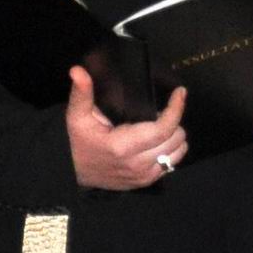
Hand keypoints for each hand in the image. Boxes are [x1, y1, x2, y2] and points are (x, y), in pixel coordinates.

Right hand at [67, 68, 187, 191]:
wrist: (72, 173)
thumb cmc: (78, 141)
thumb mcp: (76, 116)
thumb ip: (81, 93)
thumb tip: (77, 70)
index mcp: (123, 145)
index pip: (162, 129)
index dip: (176, 109)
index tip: (180, 92)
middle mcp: (137, 163)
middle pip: (175, 139)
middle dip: (174, 121)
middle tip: (162, 110)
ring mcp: (143, 175)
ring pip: (178, 153)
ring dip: (175, 137)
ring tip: (162, 125)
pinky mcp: (145, 182)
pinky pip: (171, 165)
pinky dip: (171, 151)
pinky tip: (160, 141)